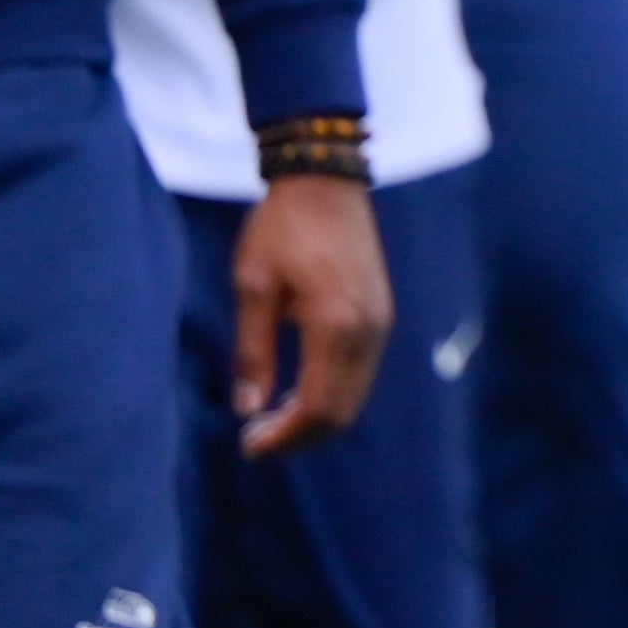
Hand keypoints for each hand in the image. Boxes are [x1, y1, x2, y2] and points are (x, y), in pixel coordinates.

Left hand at [232, 176, 391, 456]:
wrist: (326, 181)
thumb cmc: (281, 228)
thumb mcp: (253, 286)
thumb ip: (253, 351)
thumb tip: (247, 409)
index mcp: (335, 324)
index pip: (318, 406)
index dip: (284, 437)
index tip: (248, 446)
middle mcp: (368, 329)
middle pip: (342, 411)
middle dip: (300, 437)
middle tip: (256, 441)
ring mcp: (380, 322)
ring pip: (355, 396)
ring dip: (316, 417)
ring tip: (270, 419)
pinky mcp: (381, 314)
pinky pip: (360, 372)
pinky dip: (331, 394)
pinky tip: (298, 390)